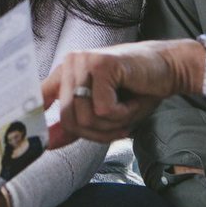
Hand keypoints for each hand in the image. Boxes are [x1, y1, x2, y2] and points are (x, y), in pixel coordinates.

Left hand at [42, 39, 203, 146]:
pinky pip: (104, 110)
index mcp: (65, 72)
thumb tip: (46, 144)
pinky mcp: (101, 65)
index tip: (38, 143)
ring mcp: (84, 62)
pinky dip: (123, 114)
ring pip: (86, 117)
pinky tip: (133, 101)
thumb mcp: (102, 113)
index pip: (38, 98)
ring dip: (112, 124)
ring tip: (127, 110)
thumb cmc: (137, 89)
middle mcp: (70, 63)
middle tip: (119, 126)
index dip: (36, 122)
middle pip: (69, 119)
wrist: (170, 67)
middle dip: (96, 133)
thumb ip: (75, 125)